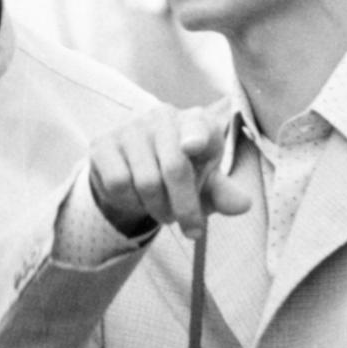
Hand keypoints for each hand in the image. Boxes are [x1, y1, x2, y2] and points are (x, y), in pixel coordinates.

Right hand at [88, 104, 250, 238]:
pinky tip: (135, 199)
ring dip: (157, 208)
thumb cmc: (180, 178)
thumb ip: (223, 194)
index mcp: (195, 122)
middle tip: (191, 230)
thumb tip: (243, 205)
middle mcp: (162, 117)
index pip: (197, 126)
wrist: (135, 175)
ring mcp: (130, 128)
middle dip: (185, 207)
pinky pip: (118, 183)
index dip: (196, 136)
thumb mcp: (205, 187)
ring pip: (146, 181)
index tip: (193, 147)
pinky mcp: (102, 144)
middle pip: (174, 168)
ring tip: (162, 212)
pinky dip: (130, 201)